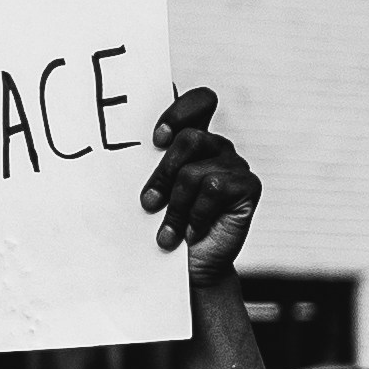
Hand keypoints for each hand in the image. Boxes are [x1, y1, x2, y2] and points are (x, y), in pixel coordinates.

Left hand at [144, 88, 259, 273]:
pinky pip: (214, 188)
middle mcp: (217, 147)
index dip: (179, 111)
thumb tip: (119, 143)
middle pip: (190, 138)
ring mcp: (235, 165)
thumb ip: (146, 162)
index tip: (155, 139)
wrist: (187, 266)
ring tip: (168, 231)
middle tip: (148, 203)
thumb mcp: (151, 190)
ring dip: (175, 206)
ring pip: (194, 171)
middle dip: (162, 174)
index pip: (199, 102)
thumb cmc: (163, 224)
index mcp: (193, 139)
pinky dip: (196, 215)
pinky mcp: (248, 186)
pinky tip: (193, 232)